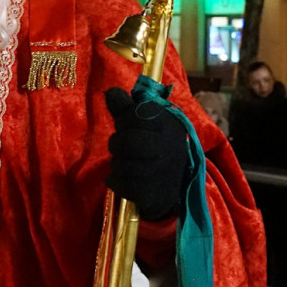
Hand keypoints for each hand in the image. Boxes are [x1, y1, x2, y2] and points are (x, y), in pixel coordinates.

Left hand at [104, 87, 189, 220]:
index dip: (124, 119)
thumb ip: (126, 106)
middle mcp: (169, 148)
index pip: (137, 115)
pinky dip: (114, 181)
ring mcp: (163, 173)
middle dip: (116, 143)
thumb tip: (108, 92)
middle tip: (119, 146)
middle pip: (128, 141)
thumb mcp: (147, 119)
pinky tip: (118, 178)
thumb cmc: (158, 143)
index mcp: (168, 124)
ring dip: (117, 163)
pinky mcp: (155, 194)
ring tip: (124, 162)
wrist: (178, 182)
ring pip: (123, 165)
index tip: (125, 123)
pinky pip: (124, 186)